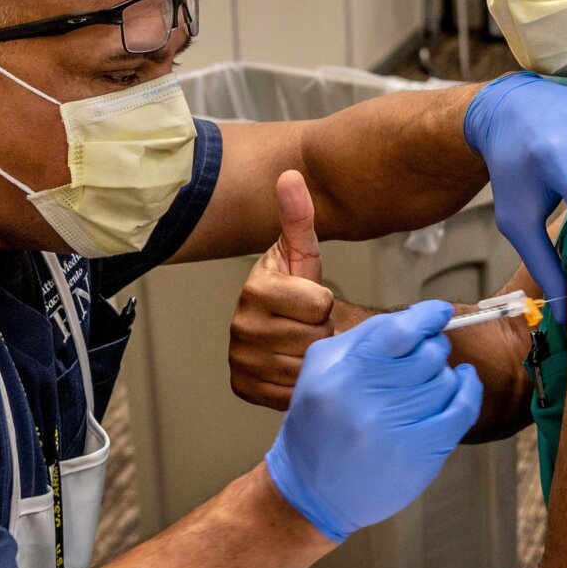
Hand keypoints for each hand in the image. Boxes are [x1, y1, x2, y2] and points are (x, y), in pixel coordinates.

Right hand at [230, 170, 334, 409]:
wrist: (286, 328)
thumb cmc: (298, 287)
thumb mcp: (304, 252)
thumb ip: (299, 216)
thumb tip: (290, 175)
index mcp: (254, 289)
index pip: (319, 306)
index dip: (326, 303)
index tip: (314, 299)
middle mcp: (240, 326)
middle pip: (315, 338)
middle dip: (322, 332)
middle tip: (310, 324)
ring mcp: (240, 359)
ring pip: (307, 368)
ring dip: (315, 359)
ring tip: (303, 342)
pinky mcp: (244, 387)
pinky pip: (292, 392)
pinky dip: (300, 382)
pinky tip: (294, 364)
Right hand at [264, 300, 483, 542]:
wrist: (312, 494)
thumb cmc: (319, 426)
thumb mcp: (322, 369)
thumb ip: (365, 336)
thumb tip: (416, 318)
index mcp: (341, 375)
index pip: (399, 331)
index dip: (427, 317)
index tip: (439, 313)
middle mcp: (367, 402)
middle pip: (428, 355)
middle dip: (431, 348)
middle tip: (423, 357)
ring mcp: (396, 432)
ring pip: (446, 380)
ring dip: (442, 375)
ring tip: (425, 384)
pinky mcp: (419, 456)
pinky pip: (462, 410)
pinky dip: (469, 391)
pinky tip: (463, 383)